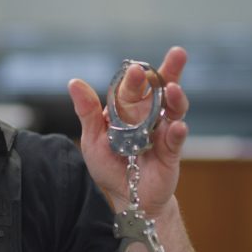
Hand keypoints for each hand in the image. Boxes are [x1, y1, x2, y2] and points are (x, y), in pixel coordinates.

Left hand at [68, 46, 189, 215]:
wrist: (128, 197)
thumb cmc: (110, 165)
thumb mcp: (93, 138)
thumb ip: (87, 111)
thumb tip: (74, 82)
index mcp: (128, 109)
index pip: (133, 87)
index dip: (136, 77)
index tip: (136, 68)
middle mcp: (149, 115)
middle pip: (161, 88)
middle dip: (169, 71)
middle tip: (177, 54)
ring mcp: (162, 131)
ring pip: (174, 109)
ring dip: (176, 98)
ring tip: (175, 89)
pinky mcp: (172, 151)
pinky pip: (176, 139)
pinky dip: (177, 132)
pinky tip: (176, 126)